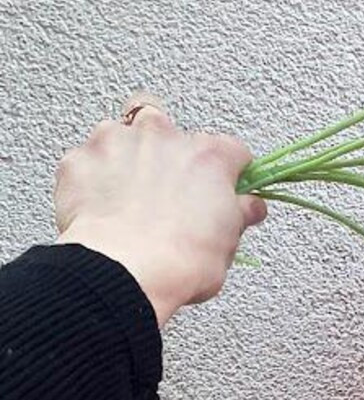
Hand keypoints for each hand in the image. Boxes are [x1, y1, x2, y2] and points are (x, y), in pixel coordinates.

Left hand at [54, 92, 267, 327]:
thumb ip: (238, 216)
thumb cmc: (179, 262)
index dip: (230, 173)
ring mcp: (117, 143)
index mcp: (207, 157)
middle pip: (169, 126)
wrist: (123, 274)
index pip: (231, 151)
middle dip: (168, 150)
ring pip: (123, 134)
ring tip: (129, 195)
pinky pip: (88, 161)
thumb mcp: (227, 244)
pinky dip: (94, 179)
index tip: (226, 191)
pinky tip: (101, 207)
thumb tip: (248, 207)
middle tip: (167, 185)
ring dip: (128, 156)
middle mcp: (163, 137)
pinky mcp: (79, 160)